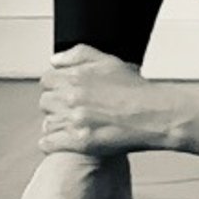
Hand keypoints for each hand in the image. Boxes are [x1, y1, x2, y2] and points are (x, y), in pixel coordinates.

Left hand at [39, 43, 156, 155]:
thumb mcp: (109, 61)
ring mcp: (75, 120)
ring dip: (56, 123)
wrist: (154, 114)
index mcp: (76, 77)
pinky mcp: (79, 142)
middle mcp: (72, 98)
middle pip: (45, 101)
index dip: (55, 85)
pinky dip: (52, 142)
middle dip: (55, 104)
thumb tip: (55, 61)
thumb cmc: (136, 90)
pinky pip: (48, 143)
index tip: (62, 91)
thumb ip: (78, 55)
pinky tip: (63, 139)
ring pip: (47, 123)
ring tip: (71, 124)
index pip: (47, 80)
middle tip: (69, 109)